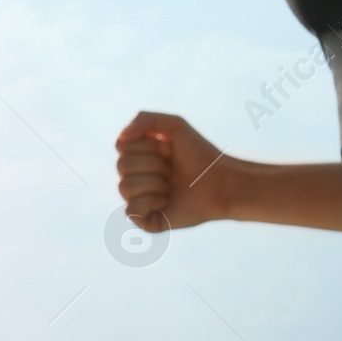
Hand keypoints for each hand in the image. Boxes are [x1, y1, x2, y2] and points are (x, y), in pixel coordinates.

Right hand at [114, 111, 232, 232]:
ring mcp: (138, 200)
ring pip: (125, 187)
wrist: (221, 182)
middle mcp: (134, 178)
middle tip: (172, 170)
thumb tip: (121, 138)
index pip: (121, 146)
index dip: (148, 145)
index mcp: (137, 157)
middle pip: (122, 165)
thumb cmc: (199, 154)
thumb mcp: (174, 125)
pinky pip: (130, 211)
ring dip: (154, 183)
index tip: (169, 149)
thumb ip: (144, 119)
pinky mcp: (146, 221)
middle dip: (153, 164)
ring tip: (171, 186)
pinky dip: (150, 203)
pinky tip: (166, 202)